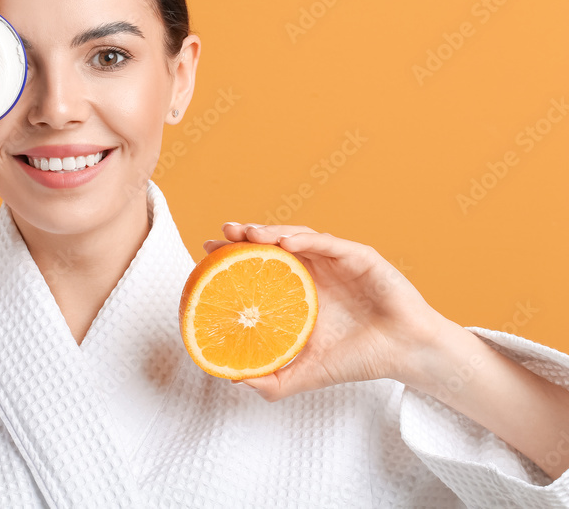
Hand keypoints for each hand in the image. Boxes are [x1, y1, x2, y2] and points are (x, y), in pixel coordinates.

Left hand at [202, 223, 457, 400]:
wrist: (405, 355)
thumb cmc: (360, 358)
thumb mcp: (308, 373)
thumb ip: (274, 381)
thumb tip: (235, 381)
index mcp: (299, 289)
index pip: (260, 265)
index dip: (234, 256)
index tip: (207, 251)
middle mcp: (314, 270)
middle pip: (273, 244)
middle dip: (245, 235)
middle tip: (221, 233)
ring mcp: (336, 261)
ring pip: (298, 236)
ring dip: (271, 231)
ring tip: (247, 233)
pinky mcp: (359, 257)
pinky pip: (328, 242)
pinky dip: (306, 239)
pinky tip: (285, 241)